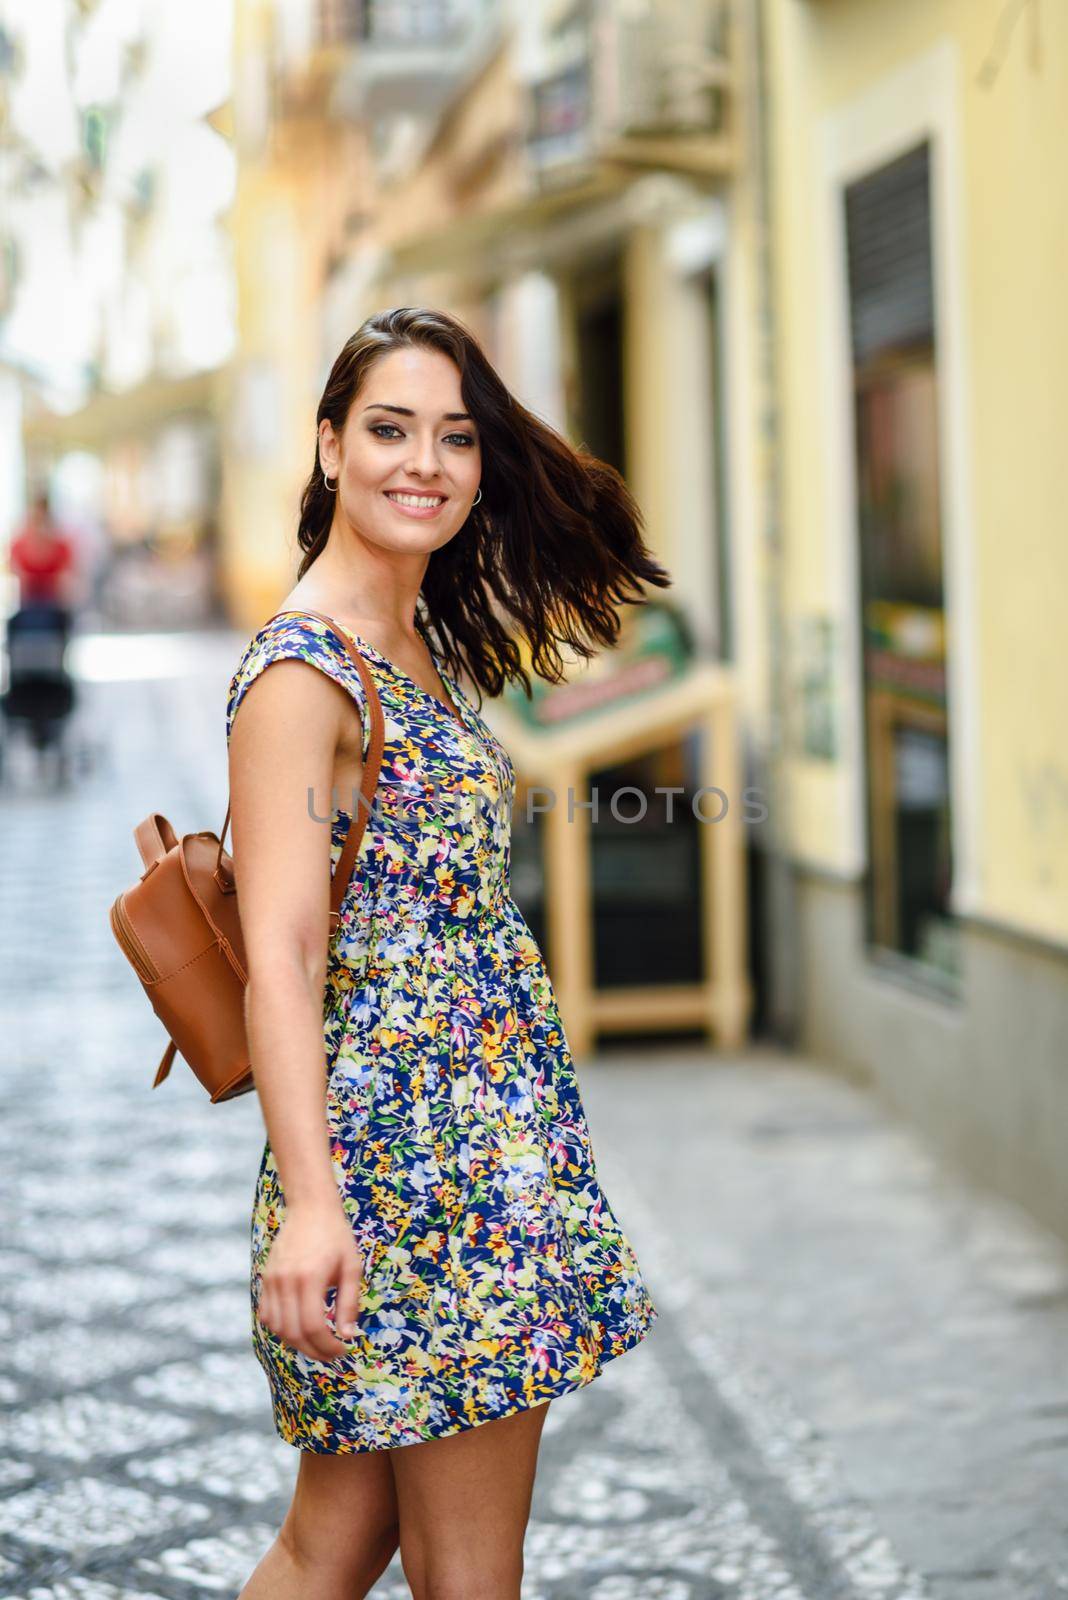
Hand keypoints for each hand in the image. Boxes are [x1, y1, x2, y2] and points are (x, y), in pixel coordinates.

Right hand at [257, 1202, 364, 1362]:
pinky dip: (281, 1329)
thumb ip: (349, 1303)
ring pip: (277, 1328)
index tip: (342, 1350)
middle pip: (294, 1332)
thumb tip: (347, 1336)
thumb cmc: (336, 1236)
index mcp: (310, 1277)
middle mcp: (286, 1281)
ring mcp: (272, 1280)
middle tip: (332, 1354)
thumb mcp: (352, 1267)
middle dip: (314, 1351)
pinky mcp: (266, 1278)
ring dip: (297, 1343)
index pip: (314, 1326)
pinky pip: (267, 1314)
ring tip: (317, 1344)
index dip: (328, 1346)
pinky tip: (299, 1329)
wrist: (310, 1208)